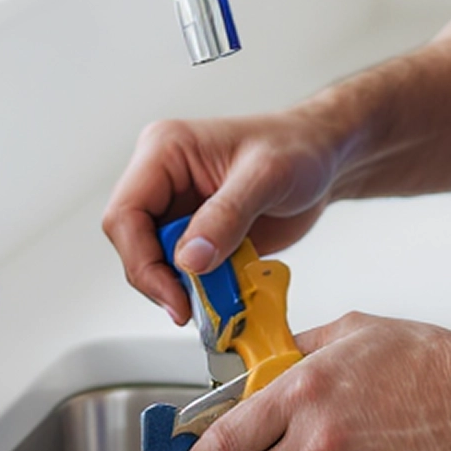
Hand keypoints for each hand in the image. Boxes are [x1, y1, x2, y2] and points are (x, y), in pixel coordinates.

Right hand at [102, 111, 338, 322]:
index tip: (174, 293)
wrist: (326, 158)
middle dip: (162, 279)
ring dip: (183, 287)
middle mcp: (163, 179)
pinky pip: (183, 271)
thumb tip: (189, 258)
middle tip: (195, 304)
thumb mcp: (267, 176)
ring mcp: (179, 208)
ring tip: (221, 295)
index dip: (142, 260)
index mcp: (165, 150)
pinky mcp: (196, 233)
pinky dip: (201, 288)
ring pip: (155, 263)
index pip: (125, 213)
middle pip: (133, 244)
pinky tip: (227, 290)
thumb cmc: (299, 147)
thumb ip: (227, 215)